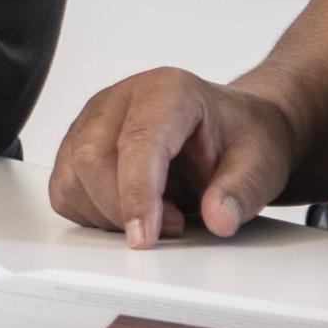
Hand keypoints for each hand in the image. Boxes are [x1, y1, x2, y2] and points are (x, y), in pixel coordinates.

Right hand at [46, 67, 300, 245]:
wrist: (234, 131)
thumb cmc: (242, 138)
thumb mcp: (262, 164)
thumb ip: (242, 191)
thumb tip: (218, 219)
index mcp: (167, 90)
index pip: (136, 141)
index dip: (136, 194)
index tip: (144, 237)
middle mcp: (120, 99)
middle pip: (91, 159)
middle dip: (123, 210)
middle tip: (174, 226)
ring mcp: (93, 121)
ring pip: (71, 178)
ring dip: (107, 215)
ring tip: (158, 216)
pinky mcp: (77, 147)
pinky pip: (64, 190)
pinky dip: (92, 214)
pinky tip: (131, 211)